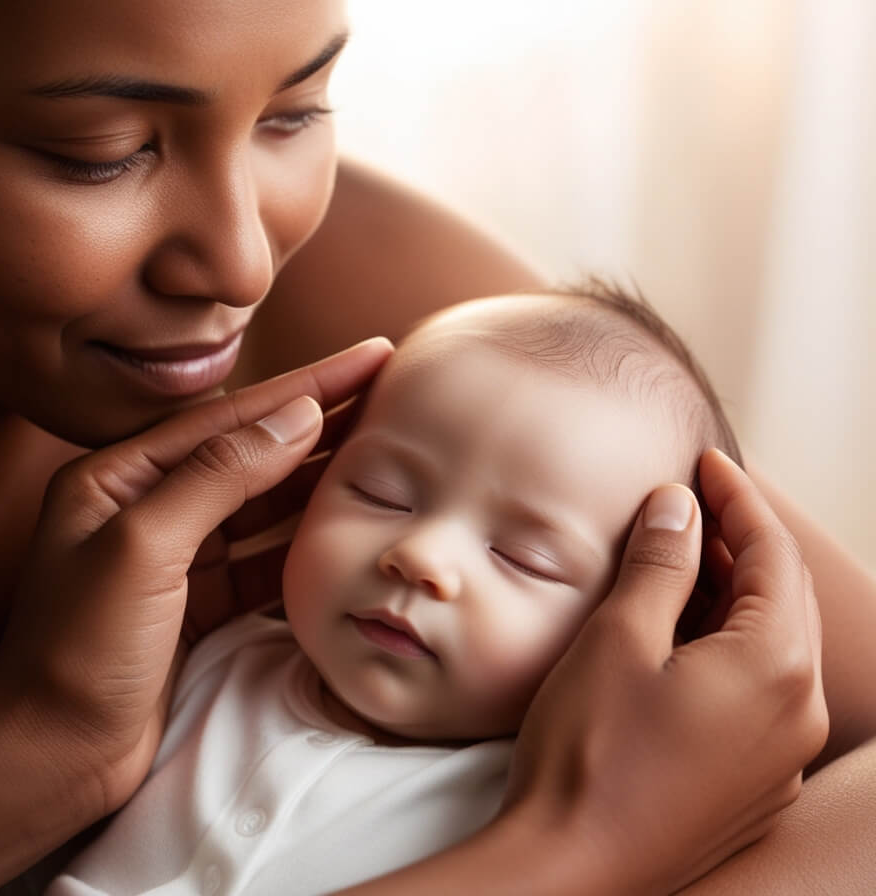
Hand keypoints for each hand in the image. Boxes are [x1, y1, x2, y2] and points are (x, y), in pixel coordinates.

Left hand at [0, 338, 391, 819]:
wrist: (53, 763)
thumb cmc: (74, 655)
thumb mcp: (142, 549)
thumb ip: (220, 476)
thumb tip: (295, 418)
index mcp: (121, 475)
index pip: (233, 416)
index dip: (306, 385)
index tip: (367, 359)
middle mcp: (151, 506)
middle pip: (255, 452)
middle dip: (321, 421)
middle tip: (386, 393)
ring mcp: (179, 555)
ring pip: (265, 504)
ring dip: (319, 478)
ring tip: (379, 451)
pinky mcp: (201, 601)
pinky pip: (265, 559)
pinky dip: (304, 542)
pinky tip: (344, 527)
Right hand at [503, 449, 827, 894]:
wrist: (571, 869)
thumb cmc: (590, 750)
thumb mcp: (620, 638)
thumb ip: (661, 565)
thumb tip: (679, 506)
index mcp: (775, 668)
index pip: (772, 555)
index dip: (738, 499)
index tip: (706, 464)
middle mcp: (797, 713)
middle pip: (782, 597)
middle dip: (740, 541)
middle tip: (691, 504)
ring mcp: (780, 755)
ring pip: (772, 644)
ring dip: (733, 593)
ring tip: (682, 559)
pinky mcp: (753, 782)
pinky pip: (759, 690)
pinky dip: (729, 644)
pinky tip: (682, 633)